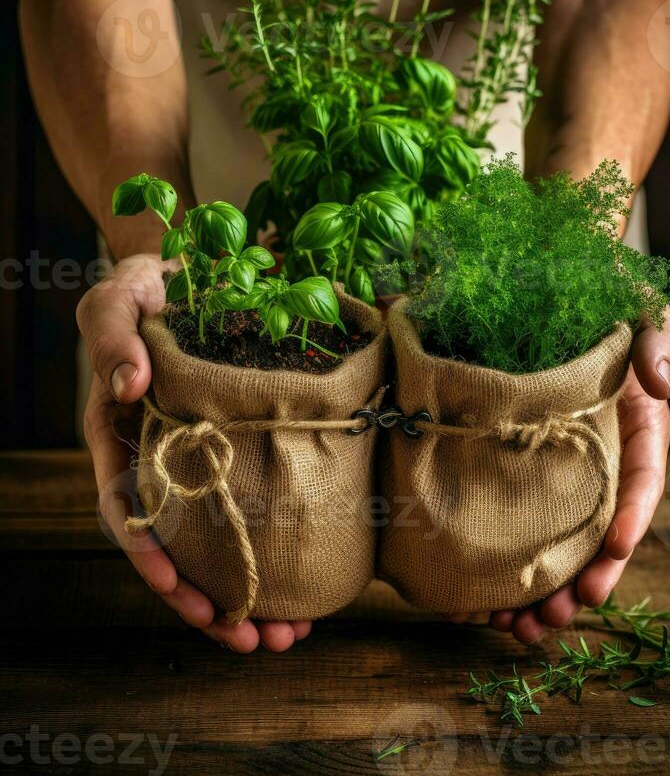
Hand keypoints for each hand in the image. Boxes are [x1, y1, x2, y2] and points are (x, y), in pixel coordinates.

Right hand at [77, 253, 311, 652]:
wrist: (182, 279)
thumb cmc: (141, 291)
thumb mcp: (116, 300)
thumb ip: (113, 338)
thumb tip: (128, 384)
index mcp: (118, 437)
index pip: (125, 509)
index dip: (148, 554)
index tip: (179, 588)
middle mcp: (155, 462)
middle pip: (174, 549)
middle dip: (207, 602)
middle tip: (254, 641)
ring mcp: (196, 464)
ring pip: (214, 545)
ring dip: (246, 596)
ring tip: (289, 637)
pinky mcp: (235, 454)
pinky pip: (249, 512)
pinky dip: (272, 551)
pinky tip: (305, 583)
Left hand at [452, 308, 669, 641]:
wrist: (554, 290)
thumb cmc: (608, 301)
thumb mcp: (645, 311)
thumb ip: (660, 341)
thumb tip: (660, 384)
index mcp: (637, 429)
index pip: (641, 481)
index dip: (632, 519)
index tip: (614, 550)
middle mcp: (601, 459)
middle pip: (599, 532)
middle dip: (583, 580)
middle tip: (555, 616)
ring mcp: (560, 469)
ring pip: (558, 541)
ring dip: (541, 589)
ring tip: (516, 629)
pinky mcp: (521, 469)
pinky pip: (518, 522)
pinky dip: (504, 563)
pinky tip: (482, 600)